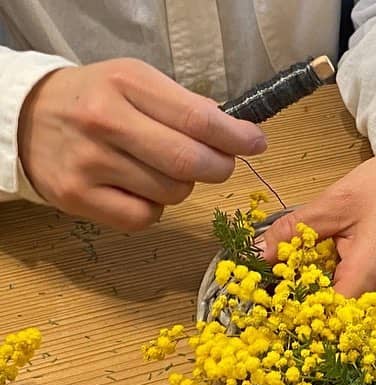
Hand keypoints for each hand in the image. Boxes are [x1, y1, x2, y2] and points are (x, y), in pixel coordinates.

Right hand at [18, 58, 266, 230]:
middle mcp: (105, 121)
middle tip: (220, 164)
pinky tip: (139, 189)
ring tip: (160, 169)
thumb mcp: (136, 82)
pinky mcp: (77, 197)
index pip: (198, 119)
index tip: (256, 143)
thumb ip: (185, 105)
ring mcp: (89, 162)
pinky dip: (154, 208)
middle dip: (219, 167)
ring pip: (172, 192)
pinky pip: (145, 217)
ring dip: (182, 187)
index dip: (236, 137)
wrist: (25, 118)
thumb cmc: (96, 99)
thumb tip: (236, 131)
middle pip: (189, 162)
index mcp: (127, 84)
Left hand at [259, 123, 375, 302]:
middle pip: (337, 318)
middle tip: (287, 276)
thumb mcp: (339, 199)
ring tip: (315, 263)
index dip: (294, 312)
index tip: (271, 299)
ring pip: (353, 311)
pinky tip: (340, 262)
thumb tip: (258, 253)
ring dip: (329, 295)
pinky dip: (349, 289)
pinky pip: (369, 302)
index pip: (323, 319)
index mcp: (372, 275)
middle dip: (308, 303)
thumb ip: (295, 229)